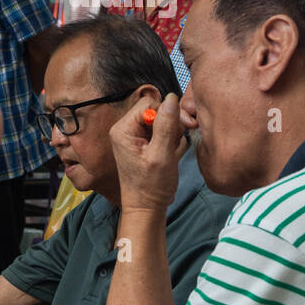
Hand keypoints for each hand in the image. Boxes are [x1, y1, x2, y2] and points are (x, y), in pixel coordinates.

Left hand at [108, 93, 187, 213]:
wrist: (146, 207)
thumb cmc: (151, 186)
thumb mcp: (162, 154)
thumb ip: (166, 125)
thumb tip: (171, 98)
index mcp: (123, 129)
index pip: (149, 102)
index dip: (167, 112)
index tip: (180, 126)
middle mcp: (126, 130)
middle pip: (156, 109)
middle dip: (172, 122)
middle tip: (180, 139)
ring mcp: (135, 136)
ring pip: (162, 120)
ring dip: (173, 133)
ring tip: (172, 151)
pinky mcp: (144, 144)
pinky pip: (163, 132)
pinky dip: (171, 141)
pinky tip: (171, 154)